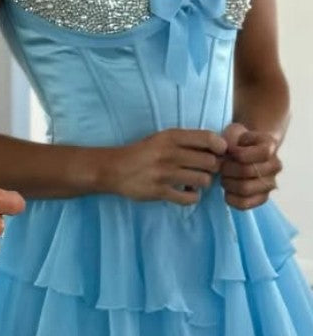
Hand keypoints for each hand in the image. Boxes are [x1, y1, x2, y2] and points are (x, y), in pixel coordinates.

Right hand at [97, 129, 227, 204]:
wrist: (114, 169)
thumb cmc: (144, 152)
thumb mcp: (163, 138)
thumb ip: (188, 140)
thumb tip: (219, 148)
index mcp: (171, 137)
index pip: (209, 139)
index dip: (220, 147)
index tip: (218, 153)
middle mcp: (169, 154)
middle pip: (211, 162)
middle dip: (213, 168)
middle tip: (206, 170)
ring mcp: (164, 174)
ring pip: (203, 180)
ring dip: (203, 183)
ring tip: (195, 181)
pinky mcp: (159, 192)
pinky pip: (189, 198)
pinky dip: (192, 197)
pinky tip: (186, 192)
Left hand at [219, 121, 281, 209]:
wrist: (242, 151)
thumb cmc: (236, 142)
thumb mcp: (234, 132)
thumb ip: (232, 138)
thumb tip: (228, 152)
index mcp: (270, 146)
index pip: (261, 153)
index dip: (239, 153)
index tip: (230, 151)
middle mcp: (275, 165)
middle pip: (247, 171)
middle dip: (227, 169)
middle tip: (221, 167)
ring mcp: (270, 183)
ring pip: (245, 189)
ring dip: (228, 184)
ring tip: (224, 178)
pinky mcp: (262, 198)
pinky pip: (245, 204)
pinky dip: (231, 199)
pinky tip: (227, 191)